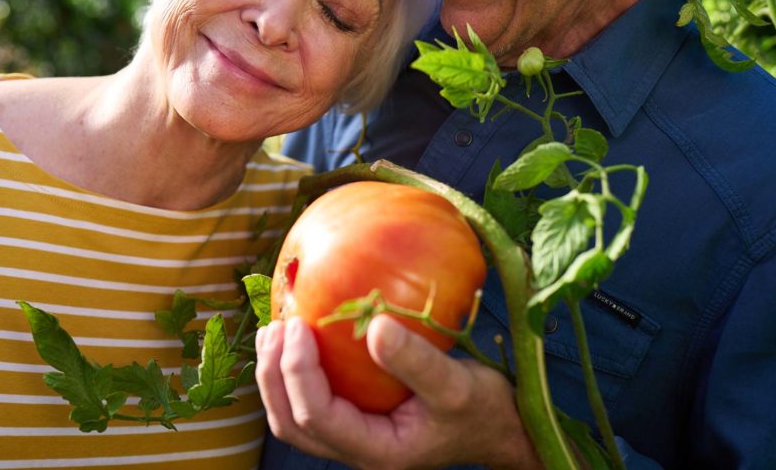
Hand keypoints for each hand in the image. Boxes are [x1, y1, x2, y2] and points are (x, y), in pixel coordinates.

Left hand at [255, 315, 543, 469]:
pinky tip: (301, 338)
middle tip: (276, 327)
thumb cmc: (483, 409)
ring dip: (277, 376)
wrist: (501, 426)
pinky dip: (296, 374)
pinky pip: (313, 402)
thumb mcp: (455, 384)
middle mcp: (358, 450)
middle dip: (274, 376)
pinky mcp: (359, 419)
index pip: (317, 417)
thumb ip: (414, 361)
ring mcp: (356, 437)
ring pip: (294, 418)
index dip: (297, 372)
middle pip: (292, 424)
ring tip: (274, 331)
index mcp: (376, 450)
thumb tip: (373, 326)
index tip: (300, 326)